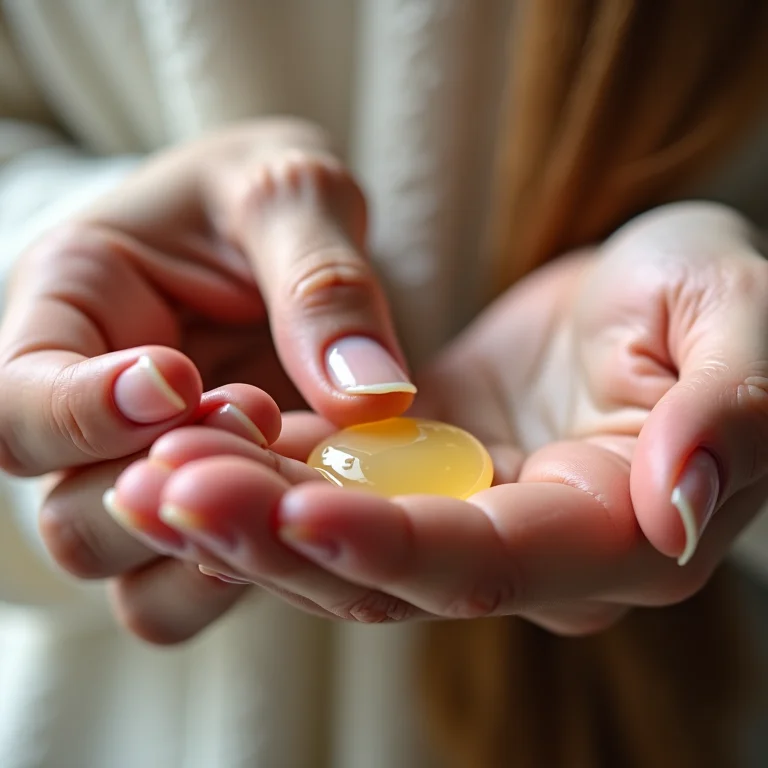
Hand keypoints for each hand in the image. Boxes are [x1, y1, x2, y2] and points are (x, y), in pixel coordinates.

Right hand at [0, 120, 413, 614]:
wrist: (278, 233)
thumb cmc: (264, 195)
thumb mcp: (292, 193)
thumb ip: (322, 282)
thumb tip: (371, 397)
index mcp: (69, 305)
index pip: (13, 396)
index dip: (81, 412)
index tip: (180, 383)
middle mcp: (84, 408)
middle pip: (64, 510)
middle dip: (159, 485)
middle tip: (256, 417)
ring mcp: (139, 469)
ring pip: (118, 566)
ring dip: (202, 540)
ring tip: (285, 464)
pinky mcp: (198, 507)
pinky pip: (183, 587)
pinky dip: (233, 574)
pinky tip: (298, 516)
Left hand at [106, 201, 767, 639]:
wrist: (651, 288)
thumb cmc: (712, 290)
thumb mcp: (740, 320)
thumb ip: (731, 414)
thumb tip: (681, 510)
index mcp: (611, 534)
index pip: (486, 561)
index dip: (389, 543)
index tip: (294, 507)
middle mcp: (527, 553)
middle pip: (385, 570)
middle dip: (272, 536)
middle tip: (162, 487)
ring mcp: (464, 517)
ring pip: (336, 540)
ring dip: (241, 511)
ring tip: (146, 473)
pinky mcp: (419, 477)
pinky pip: (326, 490)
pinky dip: (258, 473)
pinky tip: (188, 443)